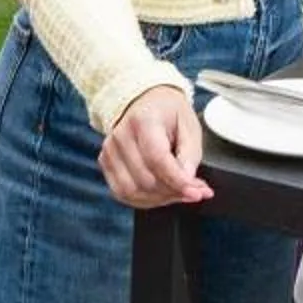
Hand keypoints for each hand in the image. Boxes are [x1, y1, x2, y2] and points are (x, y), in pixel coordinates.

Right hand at [100, 83, 210, 208]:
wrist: (146, 102)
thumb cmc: (169, 113)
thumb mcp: (190, 127)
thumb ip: (190, 156)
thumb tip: (188, 184)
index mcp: (144, 119)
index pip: (158, 159)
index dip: (178, 181)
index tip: (197, 193)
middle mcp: (121, 134)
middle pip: (145, 179)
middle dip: (173, 192)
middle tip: (194, 192)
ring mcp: (110, 150)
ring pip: (132, 191)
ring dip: (159, 199)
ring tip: (178, 192)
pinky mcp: (105, 162)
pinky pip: (121, 193)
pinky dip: (144, 200)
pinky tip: (161, 193)